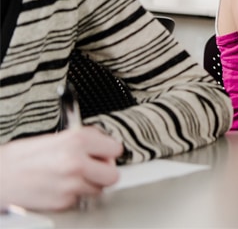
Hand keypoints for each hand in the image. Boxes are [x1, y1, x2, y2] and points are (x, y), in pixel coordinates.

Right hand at [0, 127, 122, 210]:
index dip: (107, 152)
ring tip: (71, 178)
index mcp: (77, 140)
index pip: (116, 148)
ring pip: (98, 189)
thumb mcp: (54, 138)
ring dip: (89, 185)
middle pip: (113, 174)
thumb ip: (83, 141)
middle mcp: (77, 162)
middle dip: (103, 172)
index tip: (103, 154)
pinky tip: (58, 187)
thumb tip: (101, 146)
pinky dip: (72, 195)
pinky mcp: (63, 202)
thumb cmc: (18, 158)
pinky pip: (79, 199)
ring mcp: (71, 185)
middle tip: (92, 169)